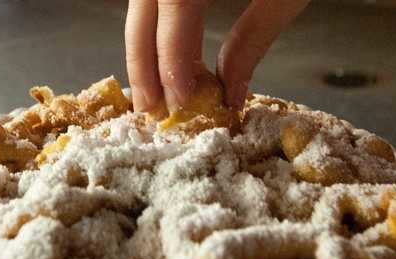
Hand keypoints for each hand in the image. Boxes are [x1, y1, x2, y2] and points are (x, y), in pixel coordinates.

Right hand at [125, 0, 309, 112]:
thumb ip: (254, 36)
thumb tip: (228, 92)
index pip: (173, 3)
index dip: (170, 55)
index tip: (180, 100)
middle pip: (142, 4)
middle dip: (143, 61)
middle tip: (152, 111)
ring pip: (141, 0)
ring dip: (143, 47)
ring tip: (154, 93)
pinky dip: (156, 26)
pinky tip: (164, 56)